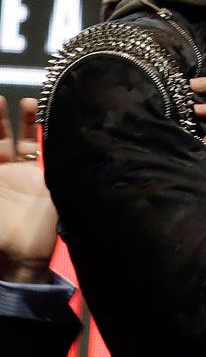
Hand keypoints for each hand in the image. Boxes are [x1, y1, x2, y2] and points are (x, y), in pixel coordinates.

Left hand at [0, 96, 58, 282]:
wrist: (20, 255)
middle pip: (0, 138)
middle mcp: (3, 172)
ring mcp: (25, 175)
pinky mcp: (47, 180)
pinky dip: (48, 137)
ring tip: (26, 101)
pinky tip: (49, 120)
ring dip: (23, 122)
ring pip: (24, 141)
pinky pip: (47, 153)